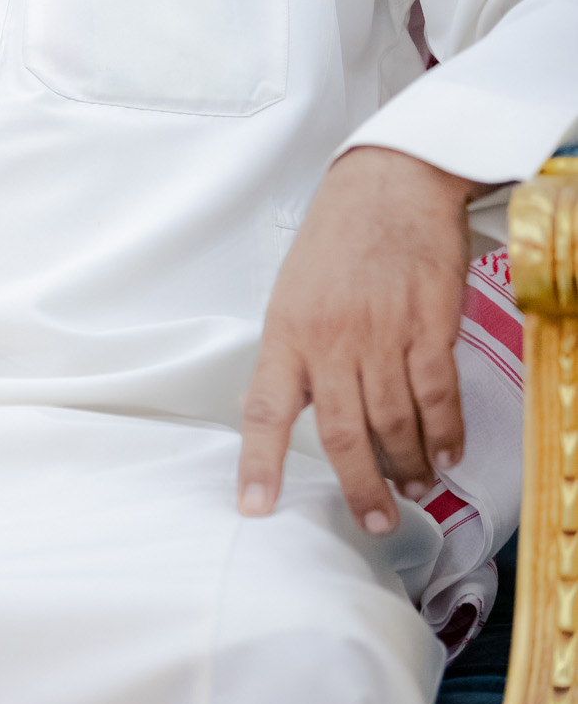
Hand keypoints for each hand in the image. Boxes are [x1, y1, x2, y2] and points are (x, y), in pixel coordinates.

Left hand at [237, 146, 481, 533]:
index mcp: (287, 331)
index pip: (265, 409)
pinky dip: (444, 432)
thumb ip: (287, 354)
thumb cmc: (337, 239)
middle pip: (341, 431)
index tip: (256, 507)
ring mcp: (382, 332)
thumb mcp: (291, 292)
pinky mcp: (429, 324)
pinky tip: (445, 454)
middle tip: (375, 520)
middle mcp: (330, 338)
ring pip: (393, 420)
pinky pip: (437, 394)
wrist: (390, 184)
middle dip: (360, 486)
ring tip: (413, 488)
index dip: (259, 463)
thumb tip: (265, 408)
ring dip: (406, 465)